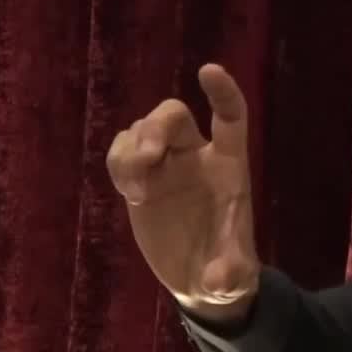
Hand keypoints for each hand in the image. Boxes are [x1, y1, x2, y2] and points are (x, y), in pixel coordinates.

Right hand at [106, 63, 259, 321]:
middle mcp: (196, 157)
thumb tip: (220, 281)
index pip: (230, 117)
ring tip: (137, 190)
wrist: (199, 280)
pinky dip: (118, 163)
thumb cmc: (227, 270)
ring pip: (141, 131)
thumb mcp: (233, 279)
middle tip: (148, 159)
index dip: (222, 93)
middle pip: (174, 116)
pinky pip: (121, 151)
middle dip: (156, 127)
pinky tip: (131, 191)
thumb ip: (230, 275)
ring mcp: (166, 165)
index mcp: (229, 167)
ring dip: (131, 150)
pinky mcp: (140, 179)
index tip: (208, 70)